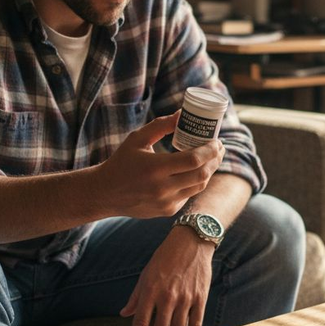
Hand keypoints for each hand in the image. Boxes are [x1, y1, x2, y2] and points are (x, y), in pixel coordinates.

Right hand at [95, 112, 224, 218]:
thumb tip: (183, 114)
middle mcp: (162, 188)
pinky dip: (196, 181)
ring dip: (210, 171)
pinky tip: (196, 170)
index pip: (193, 160)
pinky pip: (189, 194)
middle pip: (202, 174)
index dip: (210, 150)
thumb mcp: (137, 139)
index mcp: (155, 168)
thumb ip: (161, 125)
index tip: (217, 141)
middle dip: (215, 159)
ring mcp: (166, 202)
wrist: (105, 194)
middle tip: (219, 148)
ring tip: (212, 158)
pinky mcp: (168, 211)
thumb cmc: (122, 162)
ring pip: (199, 186)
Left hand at [120, 227, 215, 325]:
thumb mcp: (146, 274)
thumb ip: (135, 296)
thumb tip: (124, 313)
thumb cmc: (166, 257)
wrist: (191, 242)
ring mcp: (186, 298)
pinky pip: (196, 323)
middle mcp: (168, 296)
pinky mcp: (201, 298)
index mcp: (151, 290)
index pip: (141, 323)